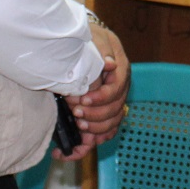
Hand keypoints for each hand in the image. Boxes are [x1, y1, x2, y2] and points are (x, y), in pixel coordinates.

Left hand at [53, 24, 130, 161]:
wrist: (85, 43)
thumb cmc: (89, 39)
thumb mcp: (95, 37)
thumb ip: (103, 50)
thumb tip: (110, 64)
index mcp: (121, 71)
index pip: (117, 90)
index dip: (101, 98)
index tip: (83, 100)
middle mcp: (119, 90)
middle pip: (116, 111)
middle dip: (95, 115)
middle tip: (76, 112)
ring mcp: (112, 103)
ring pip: (111, 126)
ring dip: (95, 131)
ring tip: (78, 127)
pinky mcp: (101, 114)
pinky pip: (101, 135)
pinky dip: (86, 145)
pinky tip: (69, 150)